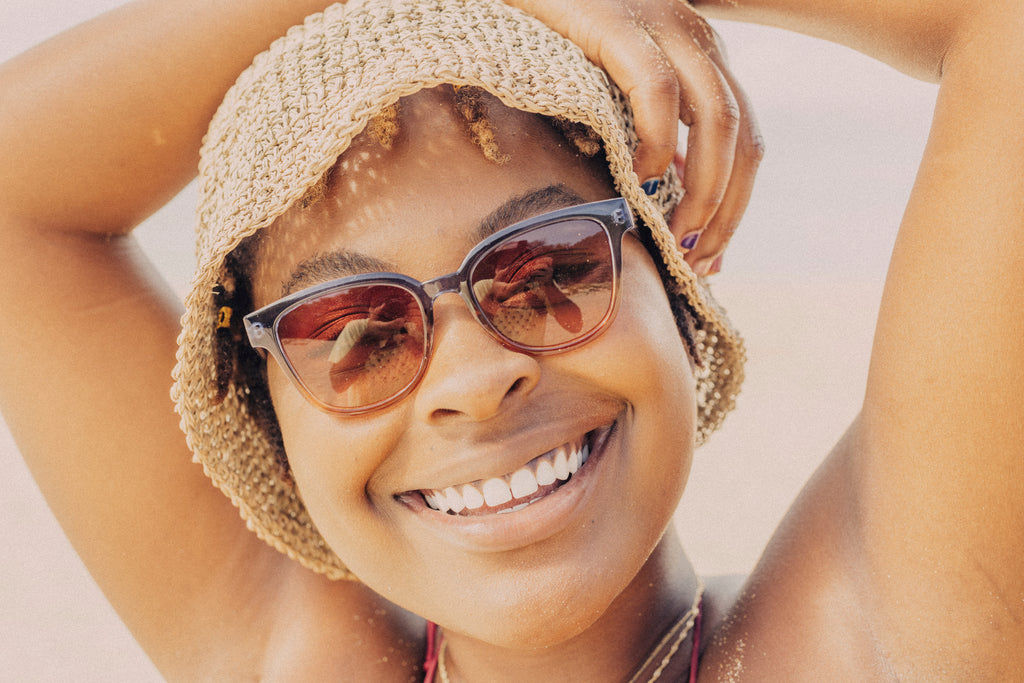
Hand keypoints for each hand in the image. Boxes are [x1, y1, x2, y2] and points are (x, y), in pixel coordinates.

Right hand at [503, 0, 762, 273]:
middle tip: (697, 260)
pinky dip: (657, 144)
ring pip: (717, 120)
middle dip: (727, 210)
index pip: (746, 141)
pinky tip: (640, 178)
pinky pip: (657, 92)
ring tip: (676, 234)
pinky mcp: (621, 24)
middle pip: (744, 138)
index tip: (712, 256)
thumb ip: (649, 128)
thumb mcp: (615, 85)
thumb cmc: (555, 36)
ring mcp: (665, 26)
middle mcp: (697, 39)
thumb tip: (667, 194)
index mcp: (703, 56)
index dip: (736, 205)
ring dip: (704, 190)